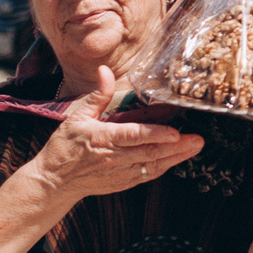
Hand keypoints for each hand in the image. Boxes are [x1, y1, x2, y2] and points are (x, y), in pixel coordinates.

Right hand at [33, 66, 205, 201]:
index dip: (156, 135)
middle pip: (151, 152)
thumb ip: (98, 95)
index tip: (175, 133)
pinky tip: (178, 158)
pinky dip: (164, 167)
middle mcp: (115, 158)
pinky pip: (148, 175)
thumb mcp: (77, 116)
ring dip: (176, 158)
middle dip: (177, 147)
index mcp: (104, 139)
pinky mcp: (123, 182)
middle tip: (198, 140)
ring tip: (195, 147)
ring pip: (154, 166)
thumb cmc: (65, 147)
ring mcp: (121, 173)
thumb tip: (104, 70)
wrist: (54, 181)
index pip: (134, 136)